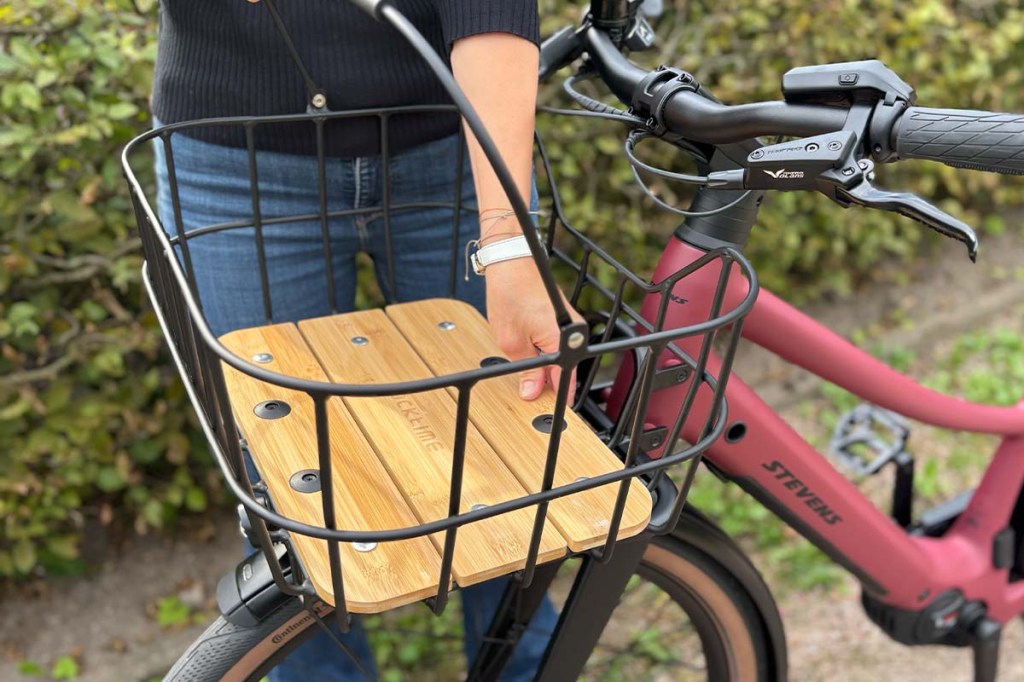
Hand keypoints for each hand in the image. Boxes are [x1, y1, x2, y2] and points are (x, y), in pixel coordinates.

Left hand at [485, 258, 584, 401]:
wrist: (511, 260)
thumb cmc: (511, 293)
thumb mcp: (511, 340)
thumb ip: (526, 369)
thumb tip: (532, 391)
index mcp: (562, 339)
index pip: (566, 380)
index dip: (555, 397)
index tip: (545, 409)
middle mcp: (572, 330)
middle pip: (564, 368)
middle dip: (547, 382)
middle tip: (528, 392)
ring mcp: (567, 322)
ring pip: (559, 355)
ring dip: (544, 366)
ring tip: (524, 369)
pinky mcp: (560, 316)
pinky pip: (556, 342)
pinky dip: (543, 350)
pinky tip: (527, 351)